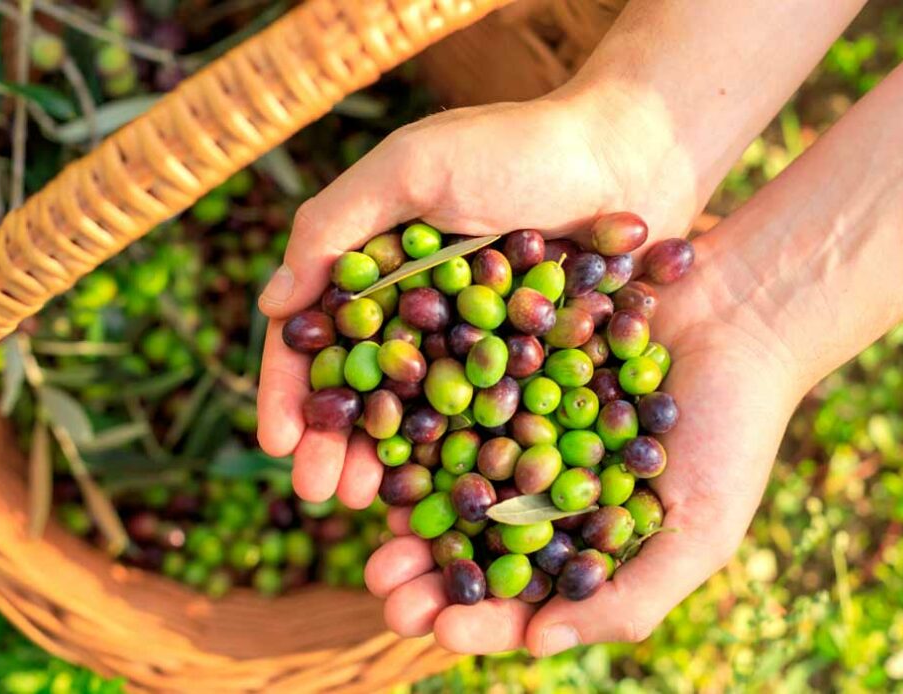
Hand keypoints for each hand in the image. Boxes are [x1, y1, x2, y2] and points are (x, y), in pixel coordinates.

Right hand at [256, 88, 700, 505]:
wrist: (633, 155)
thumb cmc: (515, 146)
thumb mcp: (411, 167)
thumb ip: (333, 225)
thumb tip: (269, 305)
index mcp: (376, 268)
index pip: (316, 338)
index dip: (290, 390)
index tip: (277, 440)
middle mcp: (415, 314)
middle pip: (361, 391)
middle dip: (331, 443)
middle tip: (314, 490)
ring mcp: (471, 346)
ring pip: (415, 418)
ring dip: (384, 464)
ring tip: (366, 505)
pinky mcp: (525, 368)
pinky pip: (482, 422)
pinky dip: (458, 459)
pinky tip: (439, 495)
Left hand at [362, 235, 805, 653]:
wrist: (741, 314)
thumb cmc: (735, 431)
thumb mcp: (699, 530)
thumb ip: (628, 597)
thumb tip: (537, 647)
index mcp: (582, 542)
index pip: (521, 598)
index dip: (479, 619)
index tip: (439, 630)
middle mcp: (539, 491)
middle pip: (470, 545)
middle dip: (425, 572)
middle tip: (383, 590)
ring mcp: (516, 430)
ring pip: (449, 480)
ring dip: (409, 508)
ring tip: (374, 529)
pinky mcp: (504, 368)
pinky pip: (454, 402)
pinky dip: (420, 425)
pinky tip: (388, 443)